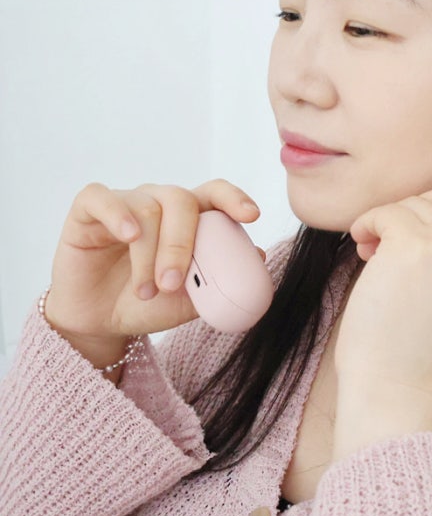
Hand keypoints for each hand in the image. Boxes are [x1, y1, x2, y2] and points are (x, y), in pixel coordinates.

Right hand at [44, 179, 260, 366]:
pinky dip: (118, 215)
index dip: (234, 199)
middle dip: (181, 243)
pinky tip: (127, 236)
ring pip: (147, 209)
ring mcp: (126, 203)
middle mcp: (160, 203)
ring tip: (145, 291)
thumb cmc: (150, 304)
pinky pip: (103, 199)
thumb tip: (259, 256)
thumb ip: (221, 279)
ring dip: (148, 255)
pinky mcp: (88, 210)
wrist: (102, 321)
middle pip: (181, 200)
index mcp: (191, 218)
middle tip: (172, 283)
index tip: (251, 216)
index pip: (215, 194)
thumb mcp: (190, 299)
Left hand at [332, 157, 431, 455]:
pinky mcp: (416, 248)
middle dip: (420, 209)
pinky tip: (360, 246)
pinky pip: (388, 212)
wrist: (393, 401)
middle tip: (388, 239)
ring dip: (387, 220)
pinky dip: (368, 222)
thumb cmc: (412, 365)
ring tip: (371, 252)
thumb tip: (422, 218)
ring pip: (417, 203)